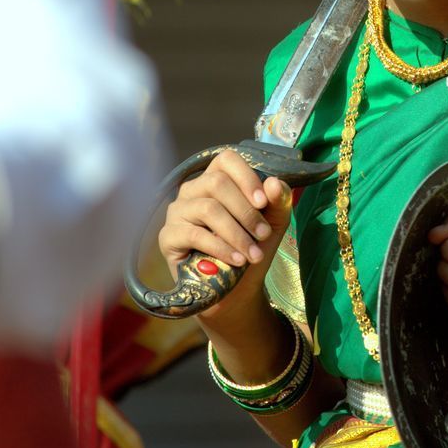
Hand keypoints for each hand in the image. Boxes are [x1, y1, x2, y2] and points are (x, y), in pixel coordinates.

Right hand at [157, 149, 292, 319]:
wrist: (237, 288)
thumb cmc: (253, 246)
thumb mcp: (274, 223)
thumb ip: (278, 201)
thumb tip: (274, 183)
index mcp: (216, 178)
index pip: (226, 160)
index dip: (246, 177)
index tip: (263, 202)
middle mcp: (193, 190)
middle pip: (217, 183)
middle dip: (246, 211)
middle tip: (264, 234)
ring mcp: (177, 212)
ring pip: (207, 208)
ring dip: (236, 233)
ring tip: (253, 254)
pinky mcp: (168, 236)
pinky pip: (194, 234)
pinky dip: (220, 247)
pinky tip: (237, 259)